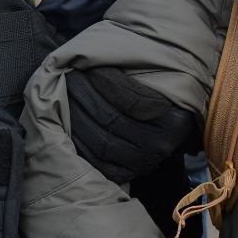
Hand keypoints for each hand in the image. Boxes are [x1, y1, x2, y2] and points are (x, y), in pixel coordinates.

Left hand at [65, 67, 197, 183]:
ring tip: (63, 95)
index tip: (88, 66)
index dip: (105, 81)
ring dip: (75, 115)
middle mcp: (159, 146)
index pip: (131, 100)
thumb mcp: (156, 80)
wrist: (167, 126)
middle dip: (84, 95)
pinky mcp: (124, 175)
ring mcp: (141, 164)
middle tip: (67, 76)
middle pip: (111, 120)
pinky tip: (66, 121)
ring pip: (100, 141)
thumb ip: (132, 72)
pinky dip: (77, 140)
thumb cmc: (160, 94)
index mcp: (174, 120)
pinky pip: (94, 160)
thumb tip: (93, 62)